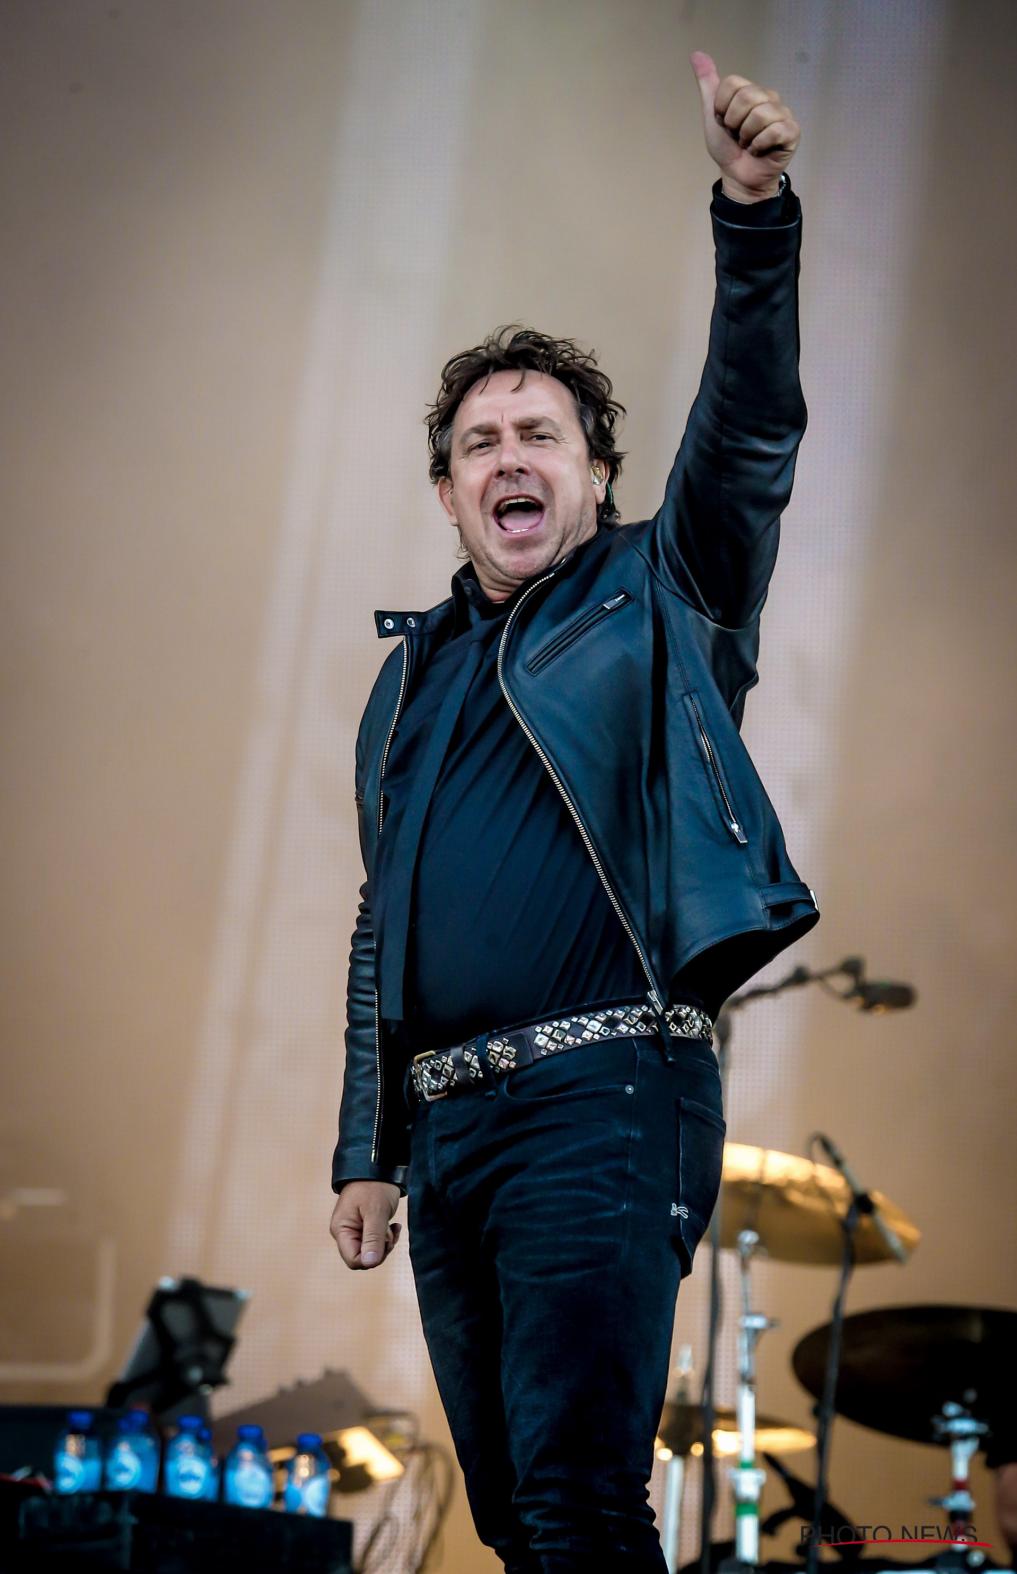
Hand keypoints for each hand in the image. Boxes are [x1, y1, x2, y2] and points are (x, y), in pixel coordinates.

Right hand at [330, 1180, 401, 1269]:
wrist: (379, 1167)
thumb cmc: (374, 1186)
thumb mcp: (376, 1212)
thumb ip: (373, 1238)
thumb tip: (369, 1263)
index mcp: (342, 1230)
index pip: (354, 1260)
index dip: (371, 1258)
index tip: (385, 1242)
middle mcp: (345, 1232)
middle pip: (363, 1258)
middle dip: (380, 1250)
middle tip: (390, 1233)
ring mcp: (354, 1230)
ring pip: (371, 1251)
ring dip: (385, 1243)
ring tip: (393, 1227)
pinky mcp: (364, 1227)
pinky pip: (375, 1242)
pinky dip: (386, 1237)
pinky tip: (394, 1226)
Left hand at [689, 51, 799, 200]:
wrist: (738, 177)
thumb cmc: (728, 148)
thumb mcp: (712, 115)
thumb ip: (708, 85)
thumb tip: (696, 54)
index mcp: (751, 91)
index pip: (732, 84)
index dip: (722, 108)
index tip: (724, 122)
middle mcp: (769, 97)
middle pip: (747, 96)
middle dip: (734, 123)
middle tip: (737, 135)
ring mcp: (782, 113)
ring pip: (760, 115)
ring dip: (747, 137)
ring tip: (748, 144)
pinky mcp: (791, 131)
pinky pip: (774, 131)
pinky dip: (760, 145)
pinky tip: (760, 150)